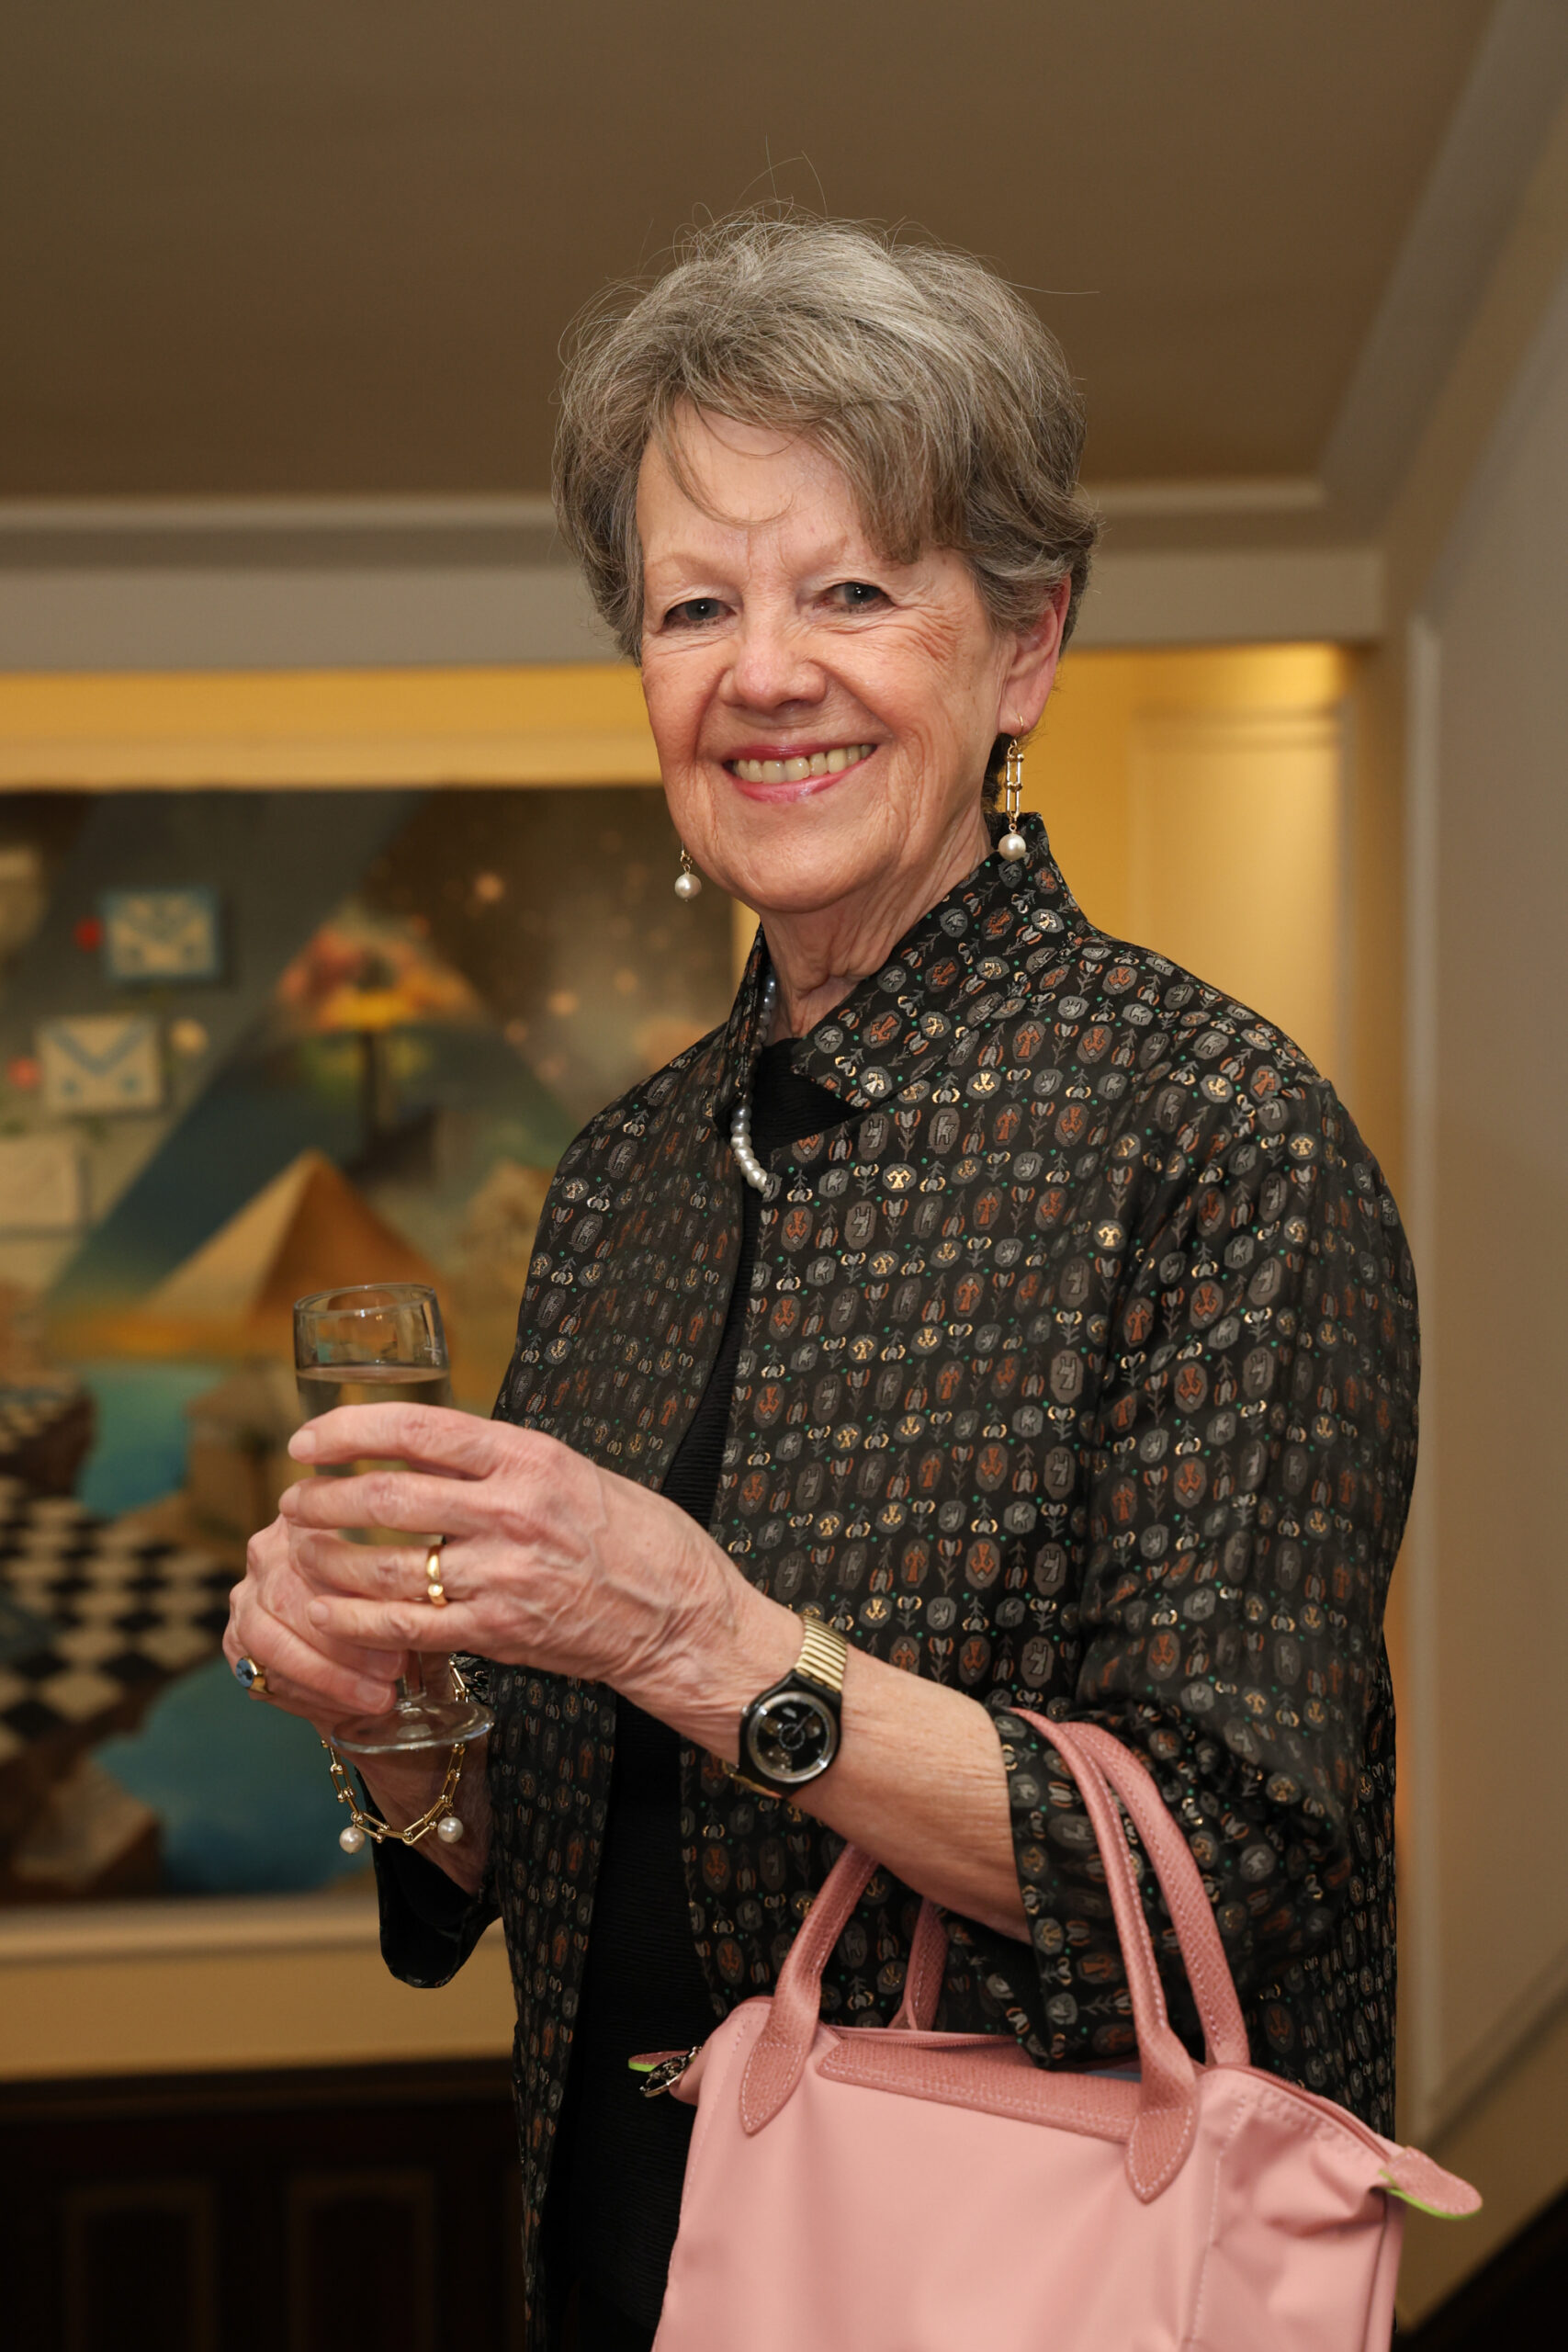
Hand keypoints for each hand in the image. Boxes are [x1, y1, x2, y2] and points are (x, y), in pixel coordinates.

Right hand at [223, 1513, 405, 1735]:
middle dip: (344, 1644)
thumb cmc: (381, 1581)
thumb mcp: (393, 1561)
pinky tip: (347, 1709)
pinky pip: (265, 1677)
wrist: (339, 1607)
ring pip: (270, 1643)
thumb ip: (395, 1573)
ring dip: (327, 1677)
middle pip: (288, 1599)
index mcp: (300, 1520)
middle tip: (394, 1670)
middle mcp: (263, 1555)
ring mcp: (244, 1599)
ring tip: (377, 1697)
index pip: (314, 1550)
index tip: (397, 1620)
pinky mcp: (236, 1644)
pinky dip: (309, 1698)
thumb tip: (420, 1601)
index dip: (351, 1590)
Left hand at [278, 1404, 787, 1738]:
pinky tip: (327, 1613)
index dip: (348, 1432)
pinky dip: (353, 1620)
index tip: (309, 1441)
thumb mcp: (574, 1471)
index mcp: (530, 1458)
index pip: (417, 1430)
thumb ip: (502, 1463)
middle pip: (386, 1498)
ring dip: (327, 1560)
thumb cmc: (636, 1537)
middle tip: (295, 1501)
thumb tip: (424, 1451)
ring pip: (383, 1566)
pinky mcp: (499, 1633)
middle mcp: (512, 1512)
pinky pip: (405, 1626)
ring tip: (303, 1553)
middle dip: (323, 1499)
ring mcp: (503, 1577)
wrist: (683, 1617)